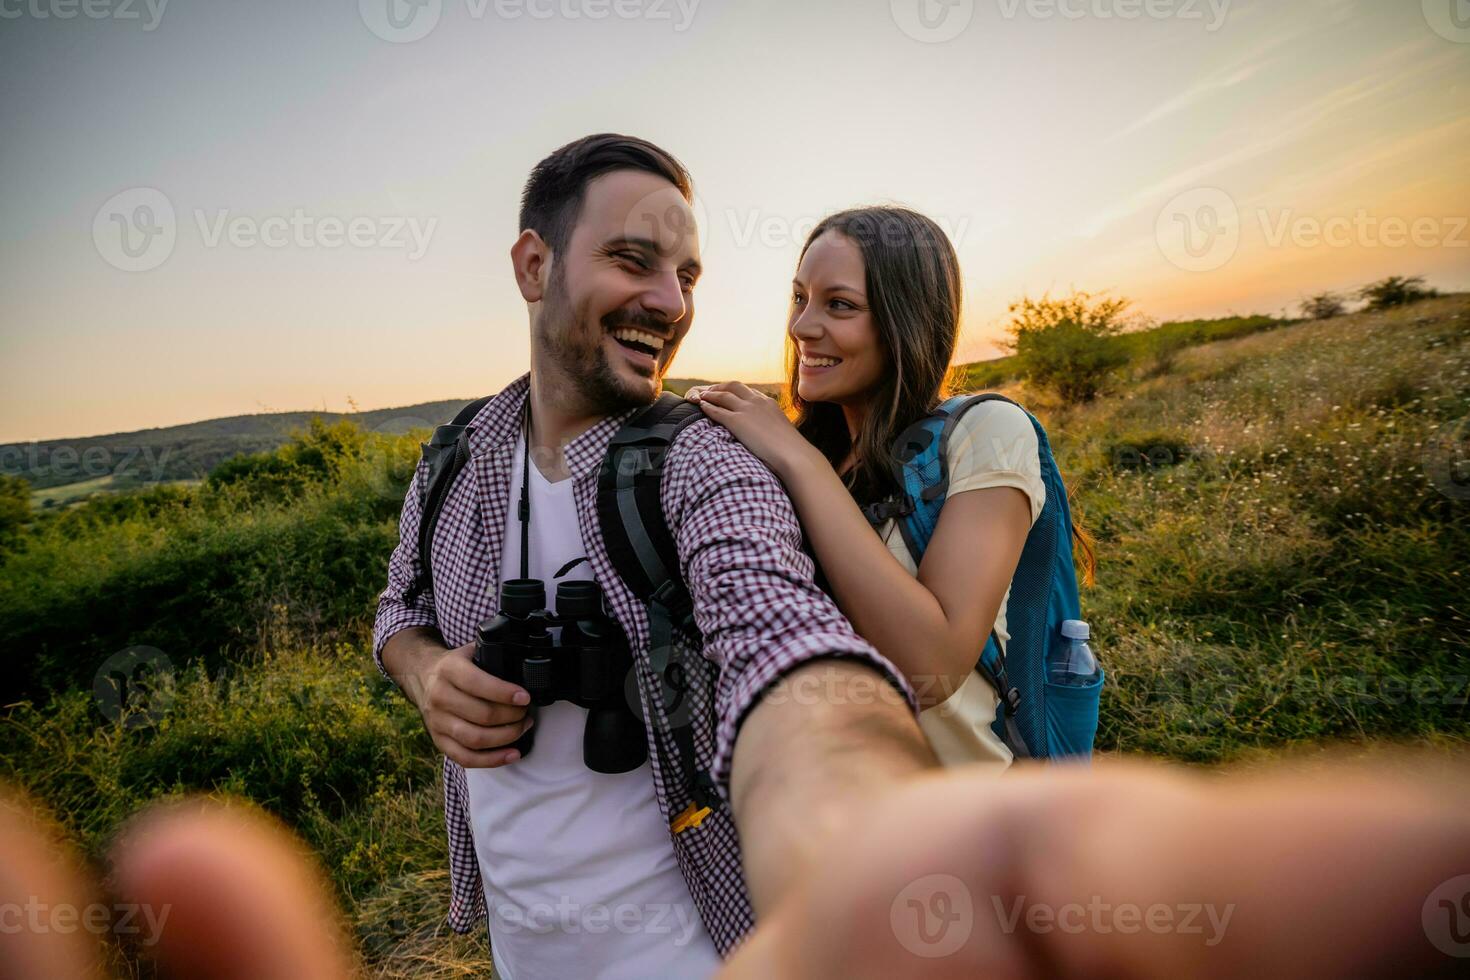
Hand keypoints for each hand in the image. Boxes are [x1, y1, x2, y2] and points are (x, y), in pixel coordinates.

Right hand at [411, 640, 533, 767]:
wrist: (422, 675)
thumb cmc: (456, 665)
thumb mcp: (470, 651)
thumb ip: (492, 653)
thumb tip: (524, 663)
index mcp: (449, 669)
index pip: (477, 684)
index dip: (505, 693)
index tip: (525, 698)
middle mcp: (439, 696)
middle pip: (482, 715)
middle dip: (512, 716)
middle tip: (526, 712)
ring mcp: (437, 721)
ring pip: (475, 738)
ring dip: (506, 737)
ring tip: (523, 727)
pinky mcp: (438, 740)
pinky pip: (465, 758)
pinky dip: (492, 760)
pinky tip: (512, 754)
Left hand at [686, 382, 813, 476]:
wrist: (793, 455)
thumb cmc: (791, 450)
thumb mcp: (782, 433)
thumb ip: (773, 429)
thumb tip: (772, 437)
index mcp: (768, 403)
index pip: (748, 391)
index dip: (734, 391)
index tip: (727, 393)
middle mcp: (757, 402)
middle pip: (733, 386)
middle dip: (719, 387)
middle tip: (709, 390)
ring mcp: (746, 410)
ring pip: (722, 395)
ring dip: (709, 394)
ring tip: (700, 396)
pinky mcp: (737, 421)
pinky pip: (717, 410)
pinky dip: (707, 406)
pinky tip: (701, 406)